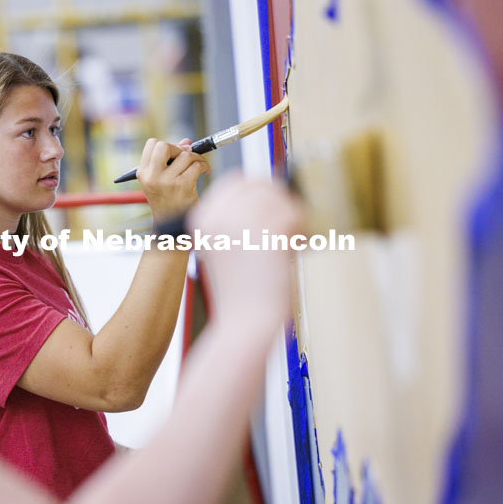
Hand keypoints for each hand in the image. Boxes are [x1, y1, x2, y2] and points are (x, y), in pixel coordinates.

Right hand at [137, 138, 209, 223]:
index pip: (152, 144)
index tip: (174, 154)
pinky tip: (204, 172)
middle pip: (164, 145)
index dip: (166, 145)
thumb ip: (172, 159)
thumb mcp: (163, 179)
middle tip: (186, 157)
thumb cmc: (169, 199)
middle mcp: (152, 176)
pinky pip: (196, 165)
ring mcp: (166, 181)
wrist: (173, 224)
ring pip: (185, 155)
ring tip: (199, 166)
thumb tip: (187, 142)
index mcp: (143, 173)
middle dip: (179, 148)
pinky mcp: (182, 186)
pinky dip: (204, 166)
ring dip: (196, 158)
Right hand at [189, 173, 303, 334]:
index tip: (274, 211)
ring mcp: (240, 222)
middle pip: (260, 185)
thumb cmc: (241, 290)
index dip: (262, 191)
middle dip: (280, 203)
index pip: (237, 181)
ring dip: (292, 217)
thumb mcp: (227, 247)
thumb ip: (239, 215)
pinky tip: (294, 249)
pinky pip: (293, 213)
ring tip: (290, 243)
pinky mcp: (266, 232)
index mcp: (201, 218)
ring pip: (280, 198)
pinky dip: (300, 229)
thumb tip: (269, 183)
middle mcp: (216, 216)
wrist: (245, 322)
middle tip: (287, 230)